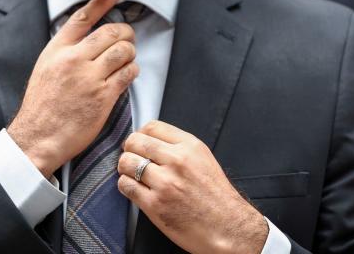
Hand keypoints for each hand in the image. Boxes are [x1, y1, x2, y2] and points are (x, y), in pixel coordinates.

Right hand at [8, 0, 137, 176]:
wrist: (38, 137)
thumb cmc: (41, 105)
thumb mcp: (45, 68)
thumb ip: (64, 50)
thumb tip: (85, 36)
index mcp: (56, 50)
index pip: (82, 17)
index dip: (101, 2)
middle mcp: (73, 59)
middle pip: (111, 32)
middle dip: (125, 32)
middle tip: (128, 38)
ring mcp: (89, 78)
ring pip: (123, 51)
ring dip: (131, 52)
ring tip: (127, 58)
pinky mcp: (103, 97)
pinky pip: (128, 73)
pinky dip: (132, 71)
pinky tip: (128, 73)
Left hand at [118, 121, 268, 253]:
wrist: (228, 228)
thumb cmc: (216, 197)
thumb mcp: (203, 159)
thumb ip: (179, 147)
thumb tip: (151, 141)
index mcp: (190, 147)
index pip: (152, 127)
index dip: (140, 134)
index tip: (139, 142)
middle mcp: (177, 161)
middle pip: (135, 142)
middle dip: (129, 149)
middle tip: (131, 157)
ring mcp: (165, 183)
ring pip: (127, 163)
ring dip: (125, 168)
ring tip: (131, 174)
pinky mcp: (155, 205)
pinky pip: (126, 186)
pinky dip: (125, 185)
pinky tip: (133, 188)